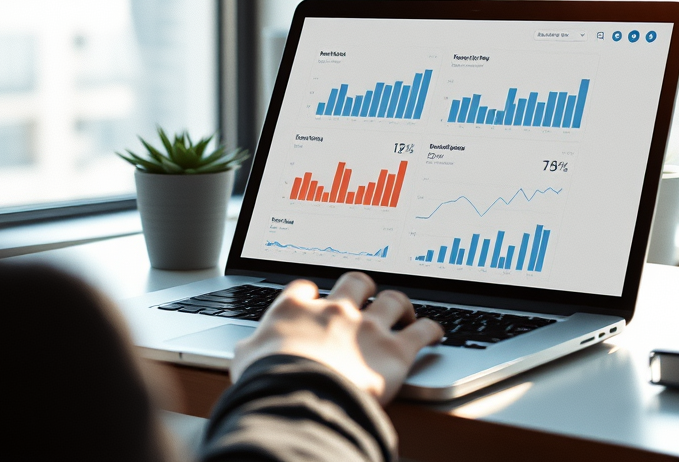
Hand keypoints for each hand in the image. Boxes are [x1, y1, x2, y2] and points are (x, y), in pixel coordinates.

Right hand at [230, 272, 443, 403]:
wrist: (298, 396)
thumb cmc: (266, 381)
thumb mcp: (243, 361)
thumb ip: (250, 349)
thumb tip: (245, 352)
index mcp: (296, 309)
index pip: (305, 288)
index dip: (311, 294)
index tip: (314, 300)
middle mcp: (335, 310)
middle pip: (355, 281)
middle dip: (362, 286)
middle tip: (364, 296)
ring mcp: (368, 327)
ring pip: (393, 299)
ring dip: (400, 304)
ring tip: (403, 311)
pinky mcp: (396, 350)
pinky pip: (423, 331)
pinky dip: (432, 330)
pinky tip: (435, 332)